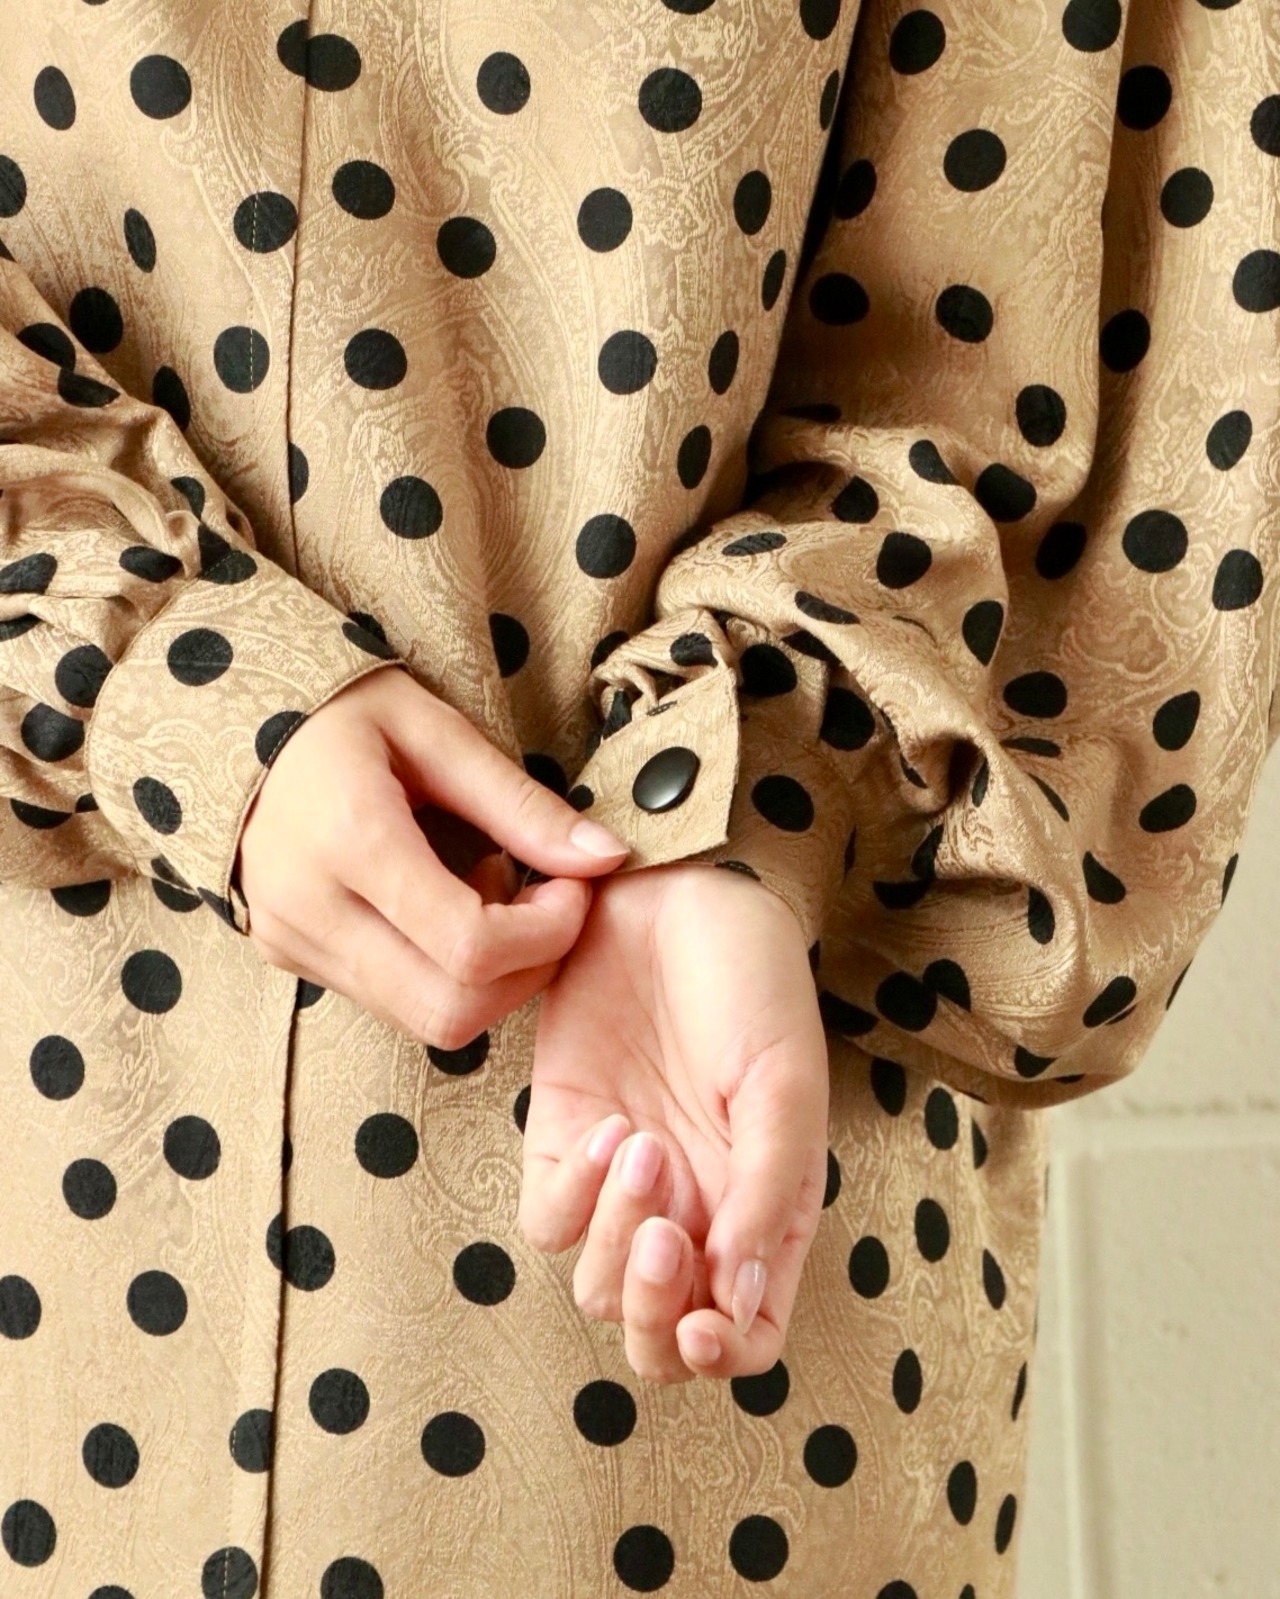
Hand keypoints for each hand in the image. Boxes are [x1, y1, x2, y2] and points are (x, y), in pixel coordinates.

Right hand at [236, 665, 629, 1046]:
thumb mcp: (438, 733)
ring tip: (489, 896)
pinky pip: (391, 1003)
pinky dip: (444, 975)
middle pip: (452, 1009)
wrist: (228, 721)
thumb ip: (522, 805)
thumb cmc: (343, 713)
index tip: (573, 885)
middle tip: (546, 905)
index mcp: (351, 839)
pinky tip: (446, 909)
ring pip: (425, 1021)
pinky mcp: (290, 958)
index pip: (472, 946)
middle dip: (528, 972)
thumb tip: (607, 859)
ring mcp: (293, 942)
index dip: (549, 932)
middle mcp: (312, 908)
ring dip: (489, 978)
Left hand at [518, 861, 828, 1383]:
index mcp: (763, 1213)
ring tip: (644, 1144)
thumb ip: (765, 1196)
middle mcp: (693, 1212)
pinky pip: (546, 1216)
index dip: (721, 1357)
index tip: (702, 1323)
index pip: (744, 1336)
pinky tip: (612, 1126)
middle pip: (652, 1332)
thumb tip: (736, 1304)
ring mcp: (624, 1181)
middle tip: (660, 1238)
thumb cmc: (752, 982)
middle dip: (649, 1310)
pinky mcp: (563, 1138)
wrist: (677, 892)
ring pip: (593, 1284)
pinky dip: (573, 1193)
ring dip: (614, 1238)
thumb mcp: (783, 1085)